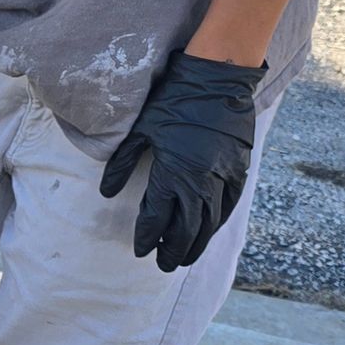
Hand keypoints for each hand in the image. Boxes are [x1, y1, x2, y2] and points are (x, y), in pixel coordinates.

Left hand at [99, 49, 264, 271]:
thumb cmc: (173, 101)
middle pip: (186, 228)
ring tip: (184, 257)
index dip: (147, 236)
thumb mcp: (141, 131)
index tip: (141, 250)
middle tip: (163, 265)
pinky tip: (208, 232)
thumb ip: (123, 164)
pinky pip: (228, 205)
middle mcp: (199, 180)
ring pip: (209, 222)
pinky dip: (217, 222)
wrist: (217, 79)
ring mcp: (222, 176)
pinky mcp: (238, 169)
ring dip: (196, 243)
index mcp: (172, 172)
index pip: (157, 216)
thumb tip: (106, 193)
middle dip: (173, 249)